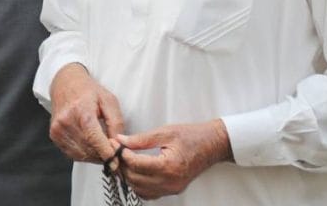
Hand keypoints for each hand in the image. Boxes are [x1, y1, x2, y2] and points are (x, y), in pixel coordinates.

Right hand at [49, 63, 122, 163]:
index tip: (116, 162)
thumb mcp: (109, 101)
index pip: (94, 139)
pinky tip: (91, 147)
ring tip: (103, 151)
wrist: (65, 84)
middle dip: (103, 156)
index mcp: (81, 111)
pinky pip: (72, 153)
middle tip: (114, 156)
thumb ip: (116, 123)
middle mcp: (66, 122)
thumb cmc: (88, 91)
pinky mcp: (54, 136)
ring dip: (94, 157)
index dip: (106, 153)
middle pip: (88, 149)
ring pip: (80, 154)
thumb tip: (118, 145)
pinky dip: (84, 154)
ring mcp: (58, 130)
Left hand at [117, 119, 232, 198]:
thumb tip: (120, 140)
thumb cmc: (192, 136)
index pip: (136, 164)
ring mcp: (172, 189)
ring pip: (139, 189)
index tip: (114, 144)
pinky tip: (135, 171)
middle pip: (135, 179)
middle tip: (115, 150)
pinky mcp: (173, 190)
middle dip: (121, 165)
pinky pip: (149, 193)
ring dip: (128, 175)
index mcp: (169, 166)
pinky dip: (138, 184)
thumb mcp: (165, 132)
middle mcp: (170, 182)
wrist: (212, 145)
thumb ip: (140, 139)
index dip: (121, 154)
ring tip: (123, 159)